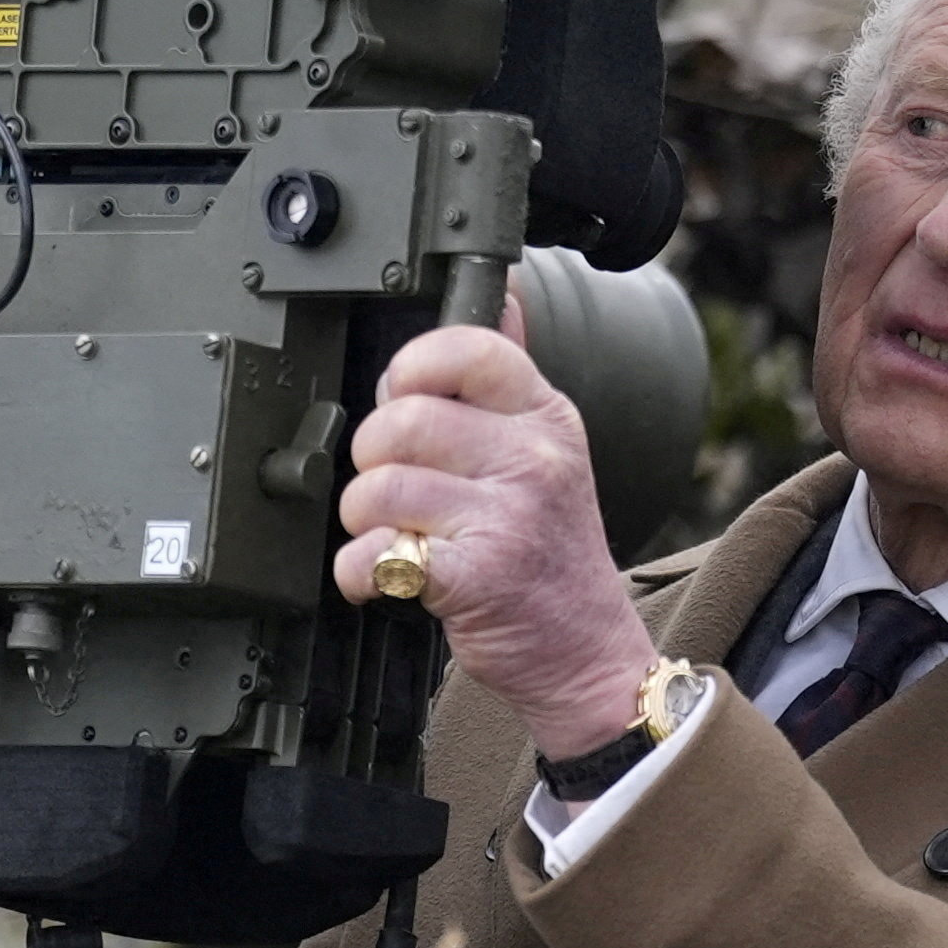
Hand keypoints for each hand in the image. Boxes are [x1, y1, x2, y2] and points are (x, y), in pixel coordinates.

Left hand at [337, 319, 667, 766]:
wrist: (587, 652)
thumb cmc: (552, 551)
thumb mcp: (553, 449)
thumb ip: (513, 376)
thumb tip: (504, 295)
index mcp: (546, 417)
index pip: (467, 347)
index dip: (412, 368)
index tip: (406, 400)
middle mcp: (532, 460)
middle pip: (403, 420)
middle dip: (373, 457)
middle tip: (390, 484)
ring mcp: (507, 518)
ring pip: (379, 487)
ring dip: (363, 518)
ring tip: (390, 534)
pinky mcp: (476, 579)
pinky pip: (378, 555)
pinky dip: (360, 572)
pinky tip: (383, 576)